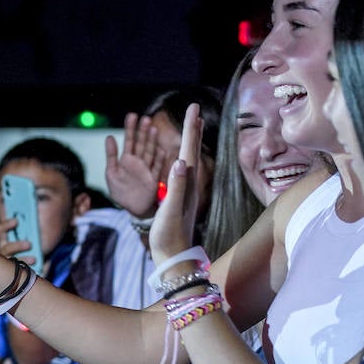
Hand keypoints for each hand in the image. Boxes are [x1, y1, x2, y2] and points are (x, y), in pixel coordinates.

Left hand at [104, 112, 169, 217]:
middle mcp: (138, 162)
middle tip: (145, 118)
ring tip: (152, 129)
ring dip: (151, 141)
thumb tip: (109, 136)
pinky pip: (156, 168)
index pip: (129, 141)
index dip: (130, 128)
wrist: (132, 209)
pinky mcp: (153, 179)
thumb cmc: (120, 192)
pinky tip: (161, 149)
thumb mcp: (111, 173)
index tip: (132, 115)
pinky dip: (159, 159)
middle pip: (141, 144)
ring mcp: (147, 169)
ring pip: (149, 152)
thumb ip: (111, 156)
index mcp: (126, 160)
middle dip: (143, 132)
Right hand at [150, 102, 203, 267]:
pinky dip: (182, 157)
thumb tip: (179, 161)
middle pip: (191, 150)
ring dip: (190, 141)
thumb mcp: (171, 210)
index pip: (188, 149)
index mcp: (186, 183)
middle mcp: (188, 184)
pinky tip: (180, 158)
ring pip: (188, 158)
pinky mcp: (180, 197)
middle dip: (192, 129)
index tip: (193, 107)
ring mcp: (185, 191)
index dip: (190, 128)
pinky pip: (182, 170)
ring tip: (192, 127)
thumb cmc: (169, 235)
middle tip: (194, 109)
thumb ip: (176, 186)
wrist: (173, 256)